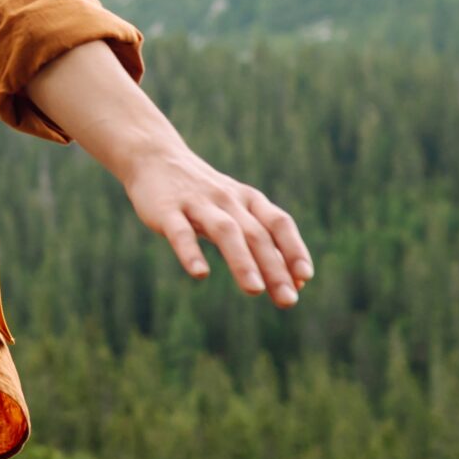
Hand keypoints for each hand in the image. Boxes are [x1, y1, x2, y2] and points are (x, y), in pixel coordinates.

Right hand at [121, 149, 312, 307]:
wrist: (154, 157)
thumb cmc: (204, 194)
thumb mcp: (237, 211)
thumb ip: (265, 243)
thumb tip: (299, 282)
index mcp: (248, 200)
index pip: (278, 223)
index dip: (293, 248)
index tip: (304, 277)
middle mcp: (227, 200)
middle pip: (256, 233)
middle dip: (274, 268)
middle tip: (288, 300)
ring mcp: (197, 203)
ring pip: (225, 231)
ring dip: (242, 261)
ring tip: (255, 290)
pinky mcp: (167, 210)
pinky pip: (180, 232)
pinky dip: (191, 252)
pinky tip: (200, 274)